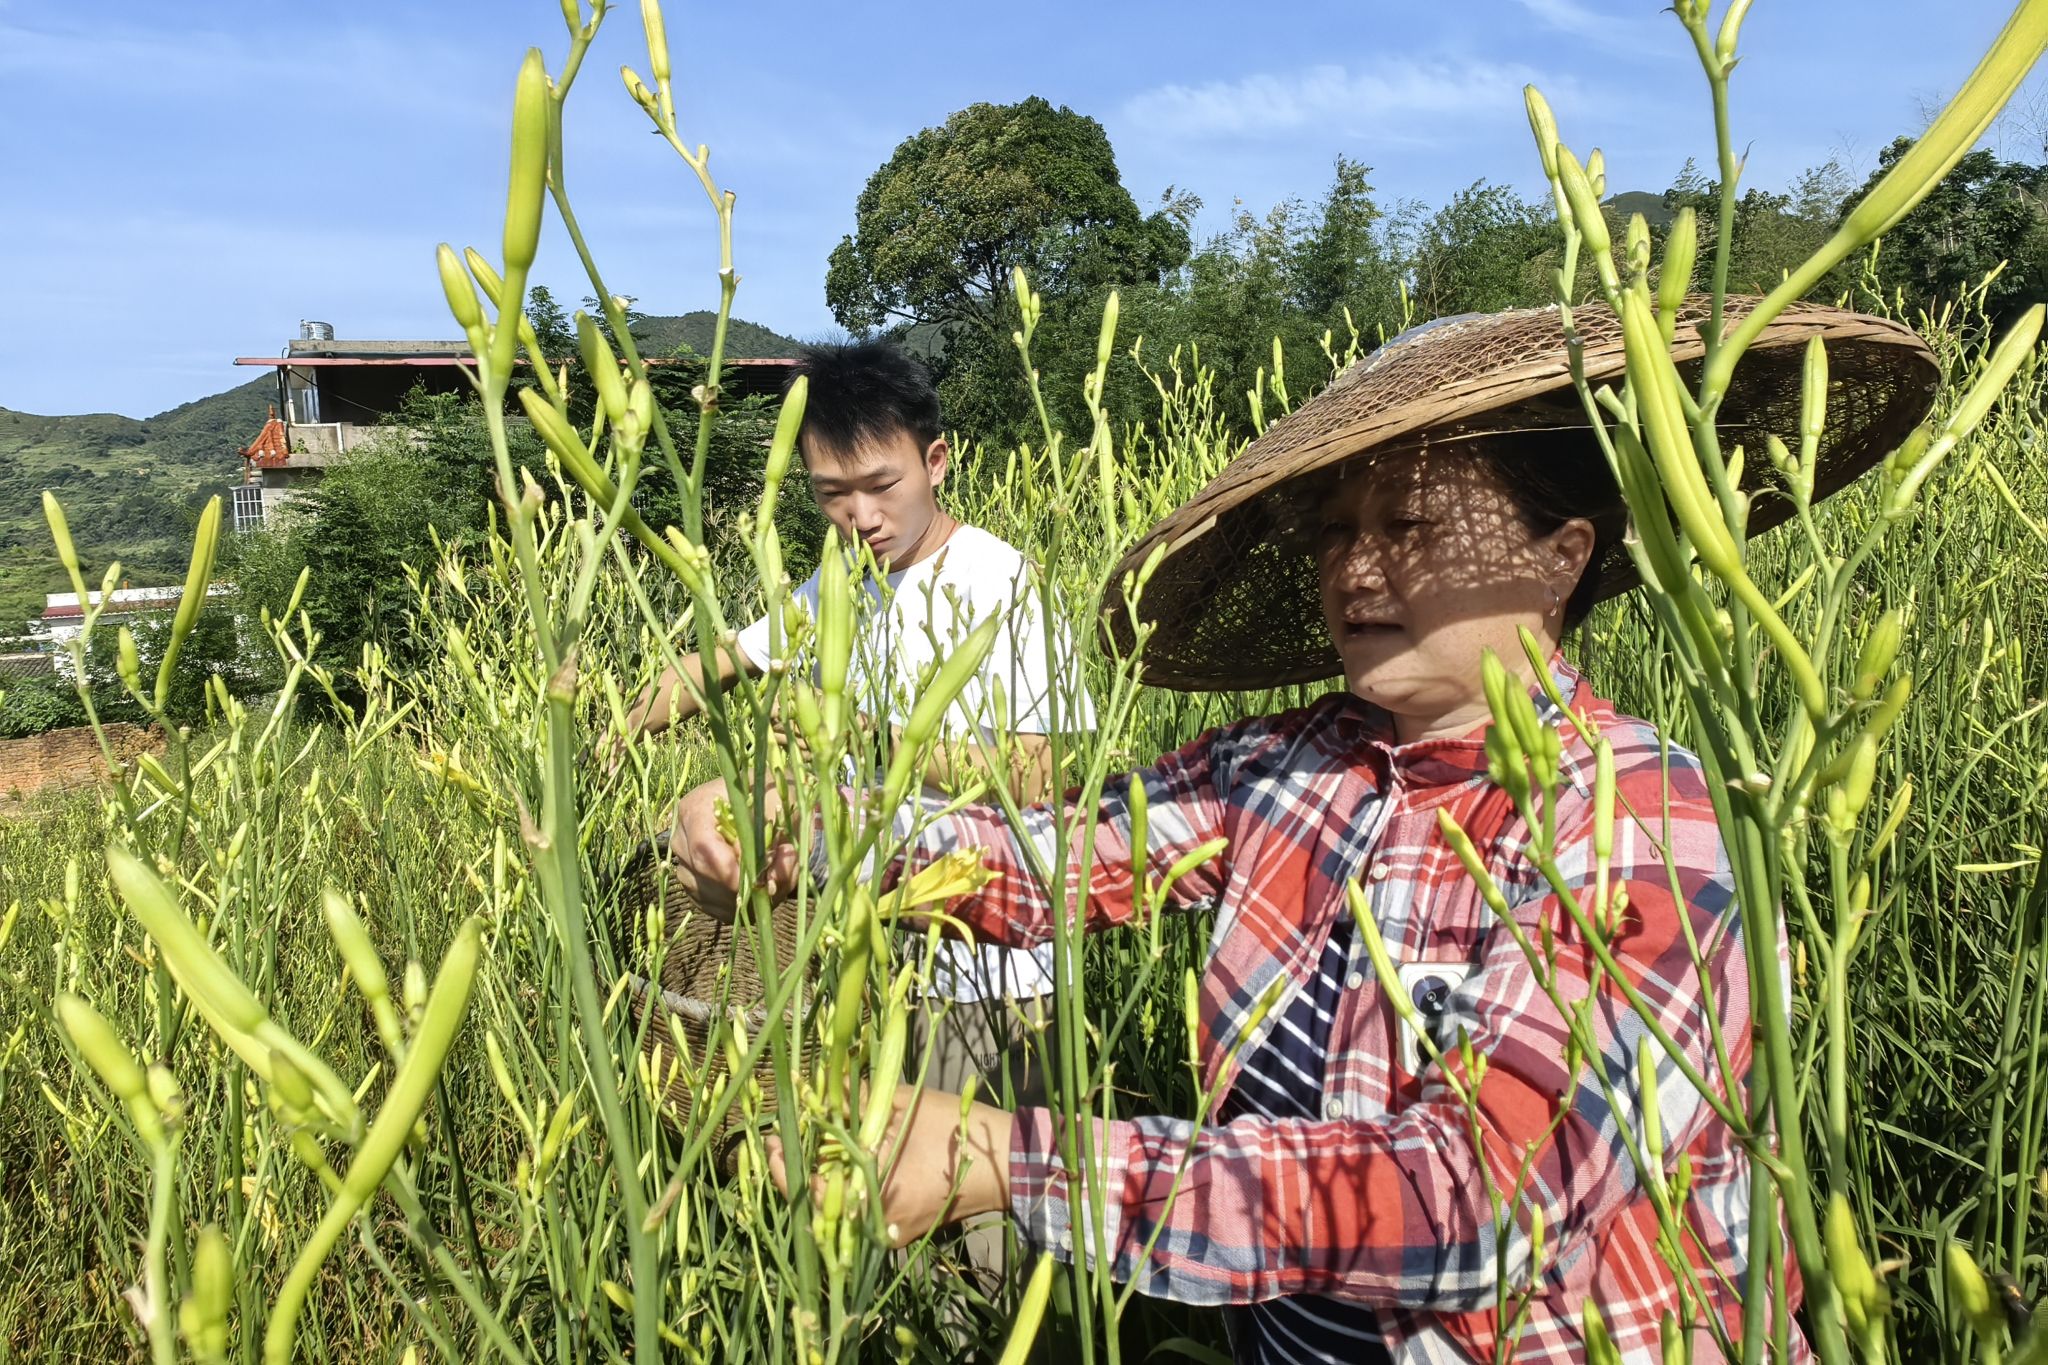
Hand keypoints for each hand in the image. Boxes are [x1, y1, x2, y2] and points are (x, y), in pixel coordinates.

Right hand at [666, 777, 800, 921]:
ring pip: (711, 897)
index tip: (759, 881)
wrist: (768, 805)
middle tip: (779, 875)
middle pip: (704, 876)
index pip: (703, 848)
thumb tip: (765, 881)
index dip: (730, 871)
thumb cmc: (772, 800)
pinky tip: (761, 890)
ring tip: (774, 876)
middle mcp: (681, 839)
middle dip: (746, 886)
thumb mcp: (779, 811)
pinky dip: (744, 908)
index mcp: (695, 809)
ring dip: (749, 898)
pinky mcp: (696, 889)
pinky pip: (716, 910)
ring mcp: (685, 866)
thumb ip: (773, 842)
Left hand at [766, 1085, 1014, 1247]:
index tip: (768, 1139)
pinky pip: (857, 1213)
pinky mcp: (898, 1230)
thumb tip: (822, 1085)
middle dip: (797, 1169)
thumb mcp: (905, 1104)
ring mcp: (886, 1231)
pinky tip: (836, 1166)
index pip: (808, 1187)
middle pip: (817, 1202)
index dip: (783, 1162)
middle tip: (780, 1142)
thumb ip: (860, 1097)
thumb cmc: (955, 1132)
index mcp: (872, 1194)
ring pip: (836, 1209)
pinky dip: (843, 1190)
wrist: (1005, 1166)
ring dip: (818, 1180)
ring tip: (803, 1151)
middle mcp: (874, 1223)